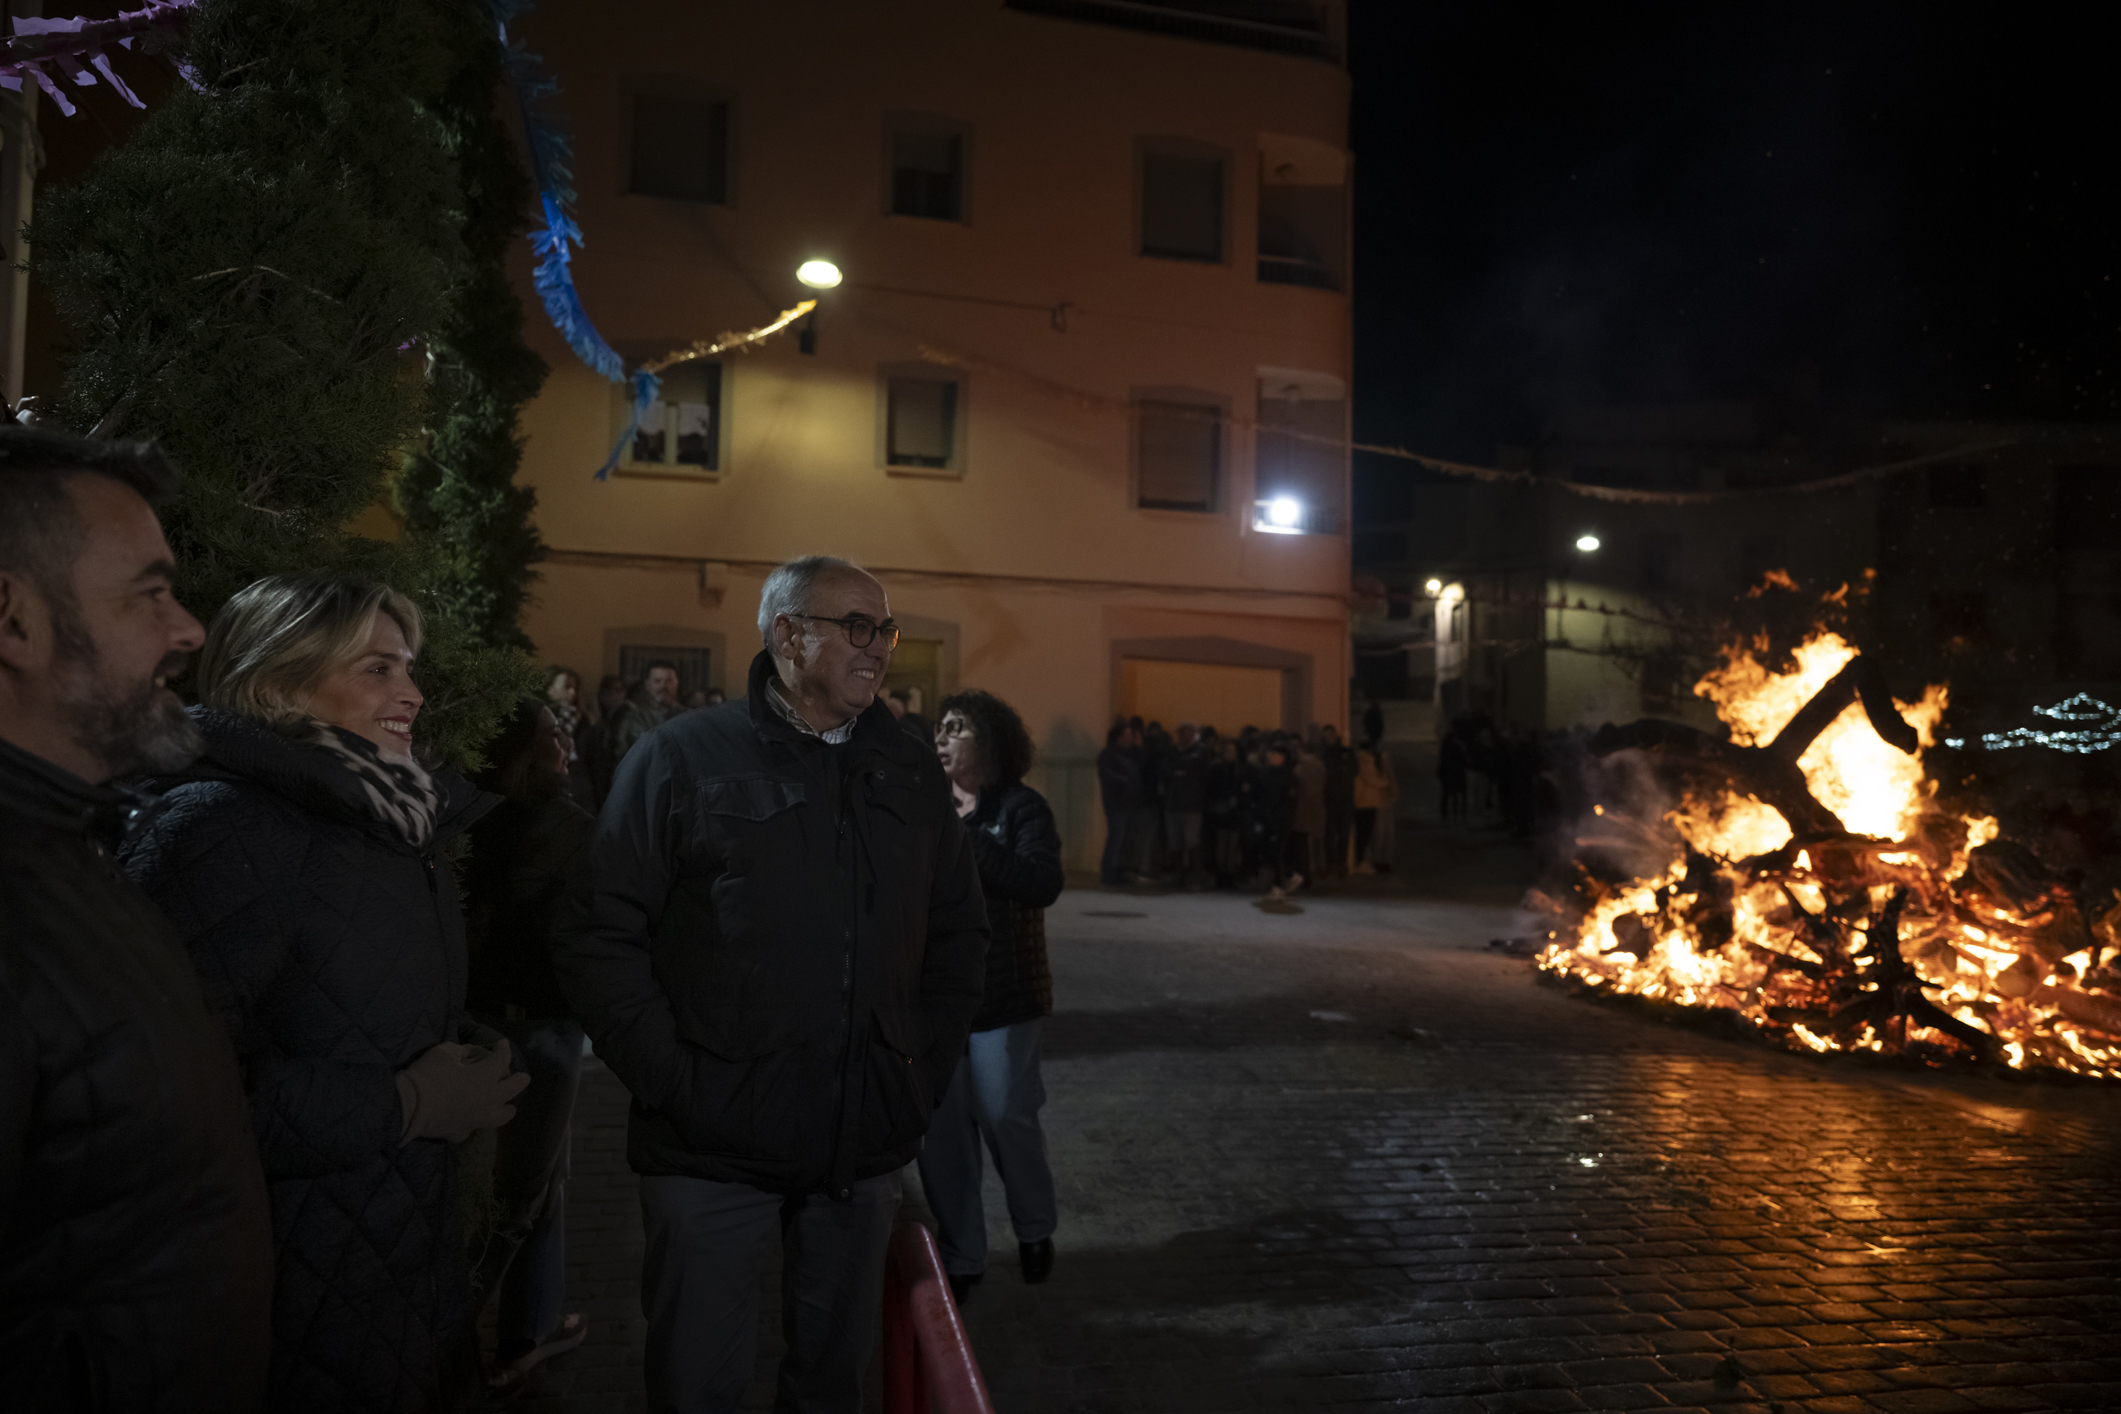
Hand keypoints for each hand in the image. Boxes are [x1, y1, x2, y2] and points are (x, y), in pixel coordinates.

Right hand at [397, 1039, 531, 1143]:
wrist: (409, 1107)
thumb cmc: (428, 1075)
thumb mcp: (444, 1052)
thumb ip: (461, 1051)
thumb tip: (467, 1055)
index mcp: (485, 1077)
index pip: (502, 1059)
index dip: (503, 1049)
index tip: (501, 1044)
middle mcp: (488, 1098)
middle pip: (514, 1088)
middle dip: (519, 1078)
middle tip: (521, 1075)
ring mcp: (478, 1117)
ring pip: (504, 1114)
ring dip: (507, 1106)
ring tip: (507, 1103)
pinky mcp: (464, 1130)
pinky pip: (480, 1126)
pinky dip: (482, 1120)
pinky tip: (478, 1116)